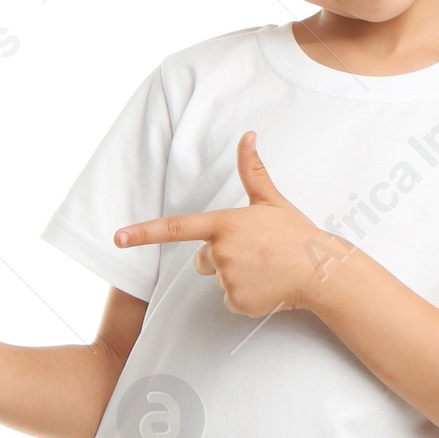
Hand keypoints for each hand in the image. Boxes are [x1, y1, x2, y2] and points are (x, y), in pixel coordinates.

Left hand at [114, 131, 351, 318]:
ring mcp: (228, 279)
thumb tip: (248, 135)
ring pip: (218, 280)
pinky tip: (266, 286)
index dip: (144, 233)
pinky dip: (245, 297)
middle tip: (254, 254)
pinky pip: (230, 300)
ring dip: (236, 277)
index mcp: (224, 225)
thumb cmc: (295, 233)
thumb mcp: (271, 200)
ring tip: (264, 269)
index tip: (118, 237)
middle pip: (202, 261)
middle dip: (221, 258)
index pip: (176, 228)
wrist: (320, 269)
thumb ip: (252, 170)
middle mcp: (221, 252)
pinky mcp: (237, 301)